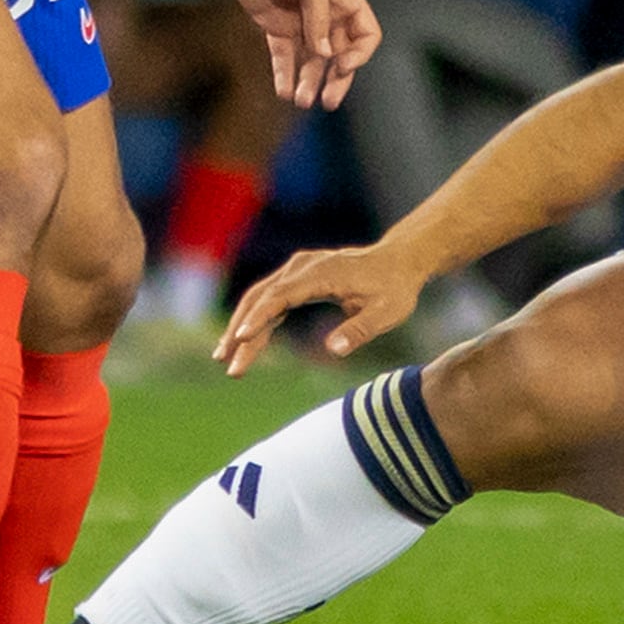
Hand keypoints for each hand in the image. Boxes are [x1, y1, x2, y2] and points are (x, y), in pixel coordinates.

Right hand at [216, 235, 429, 373]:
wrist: (400, 261)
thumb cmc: (395, 288)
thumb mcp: (387, 312)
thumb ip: (360, 330)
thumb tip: (334, 349)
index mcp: (321, 273)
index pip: (281, 296)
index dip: (259, 317)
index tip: (240, 339)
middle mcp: (304, 267)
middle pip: (262, 297)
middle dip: (241, 330)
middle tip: (225, 363)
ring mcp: (298, 269)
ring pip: (260, 297)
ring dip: (241, 326)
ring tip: (223, 358)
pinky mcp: (298, 277)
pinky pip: (270, 299)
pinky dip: (255, 320)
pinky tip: (244, 342)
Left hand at [222, 0, 381, 108]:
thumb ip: (317, 16)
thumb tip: (324, 55)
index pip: (366, 35)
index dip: (359, 54)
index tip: (341, 65)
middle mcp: (327, 14)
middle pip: (340, 55)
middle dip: (336, 80)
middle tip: (328, 102)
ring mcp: (301, 22)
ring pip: (312, 61)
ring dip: (309, 82)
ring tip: (300, 101)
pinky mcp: (275, 27)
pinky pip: (285, 56)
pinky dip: (285, 74)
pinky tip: (282, 92)